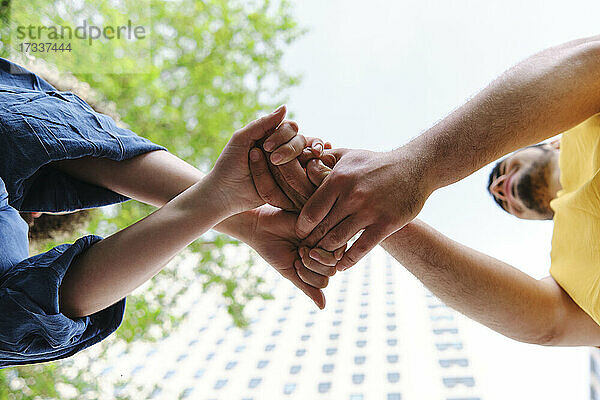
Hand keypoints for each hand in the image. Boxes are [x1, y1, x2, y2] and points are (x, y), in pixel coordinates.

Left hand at [209, 105, 311, 214]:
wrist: (224, 194)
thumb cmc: (229, 164)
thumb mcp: (242, 139)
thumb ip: (262, 123)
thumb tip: (285, 107)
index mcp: (271, 137)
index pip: (290, 127)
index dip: (283, 134)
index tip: (265, 147)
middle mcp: (282, 149)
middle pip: (300, 141)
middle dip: (289, 148)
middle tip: (273, 160)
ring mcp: (287, 167)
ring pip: (304, 157)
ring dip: (292, 161)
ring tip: (275, 168)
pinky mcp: (289, 184)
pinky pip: (303, 177)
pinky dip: (301, 174)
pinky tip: (296, 175)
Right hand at [248, 149, 345, 292]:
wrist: (259, 226)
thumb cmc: (271, 249)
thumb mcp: (288, 271)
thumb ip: (307, 287)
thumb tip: (324, 307)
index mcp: (316, 263)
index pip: (326, 278)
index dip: (310, 275)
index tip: (294, 263)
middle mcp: (322, 250)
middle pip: (332, 268)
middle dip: (313, 265)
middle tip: (299, 252)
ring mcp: (324, 235)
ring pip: (335, 255)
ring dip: (316, 255)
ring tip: (301, 246)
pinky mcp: (323, 221)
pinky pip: (332, 236)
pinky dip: (319, 241)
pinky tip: (304, 236)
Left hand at [296, 147, 431, 270]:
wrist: (415, 167)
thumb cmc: (376, 162)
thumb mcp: (348, 155)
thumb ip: (324, 160)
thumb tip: (302, 162)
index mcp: (338, 180)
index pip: (310, 212)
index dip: (302, 227)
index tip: (300, 234)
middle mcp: (352, 196)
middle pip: (322, 229)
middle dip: (311, 243)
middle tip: (307, 250)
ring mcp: (370, 211)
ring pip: (338, 241)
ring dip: (327, 253)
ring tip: (322, 258)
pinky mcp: (386, 223)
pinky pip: (361, 249)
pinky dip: (348, 261)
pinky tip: (341, 266)